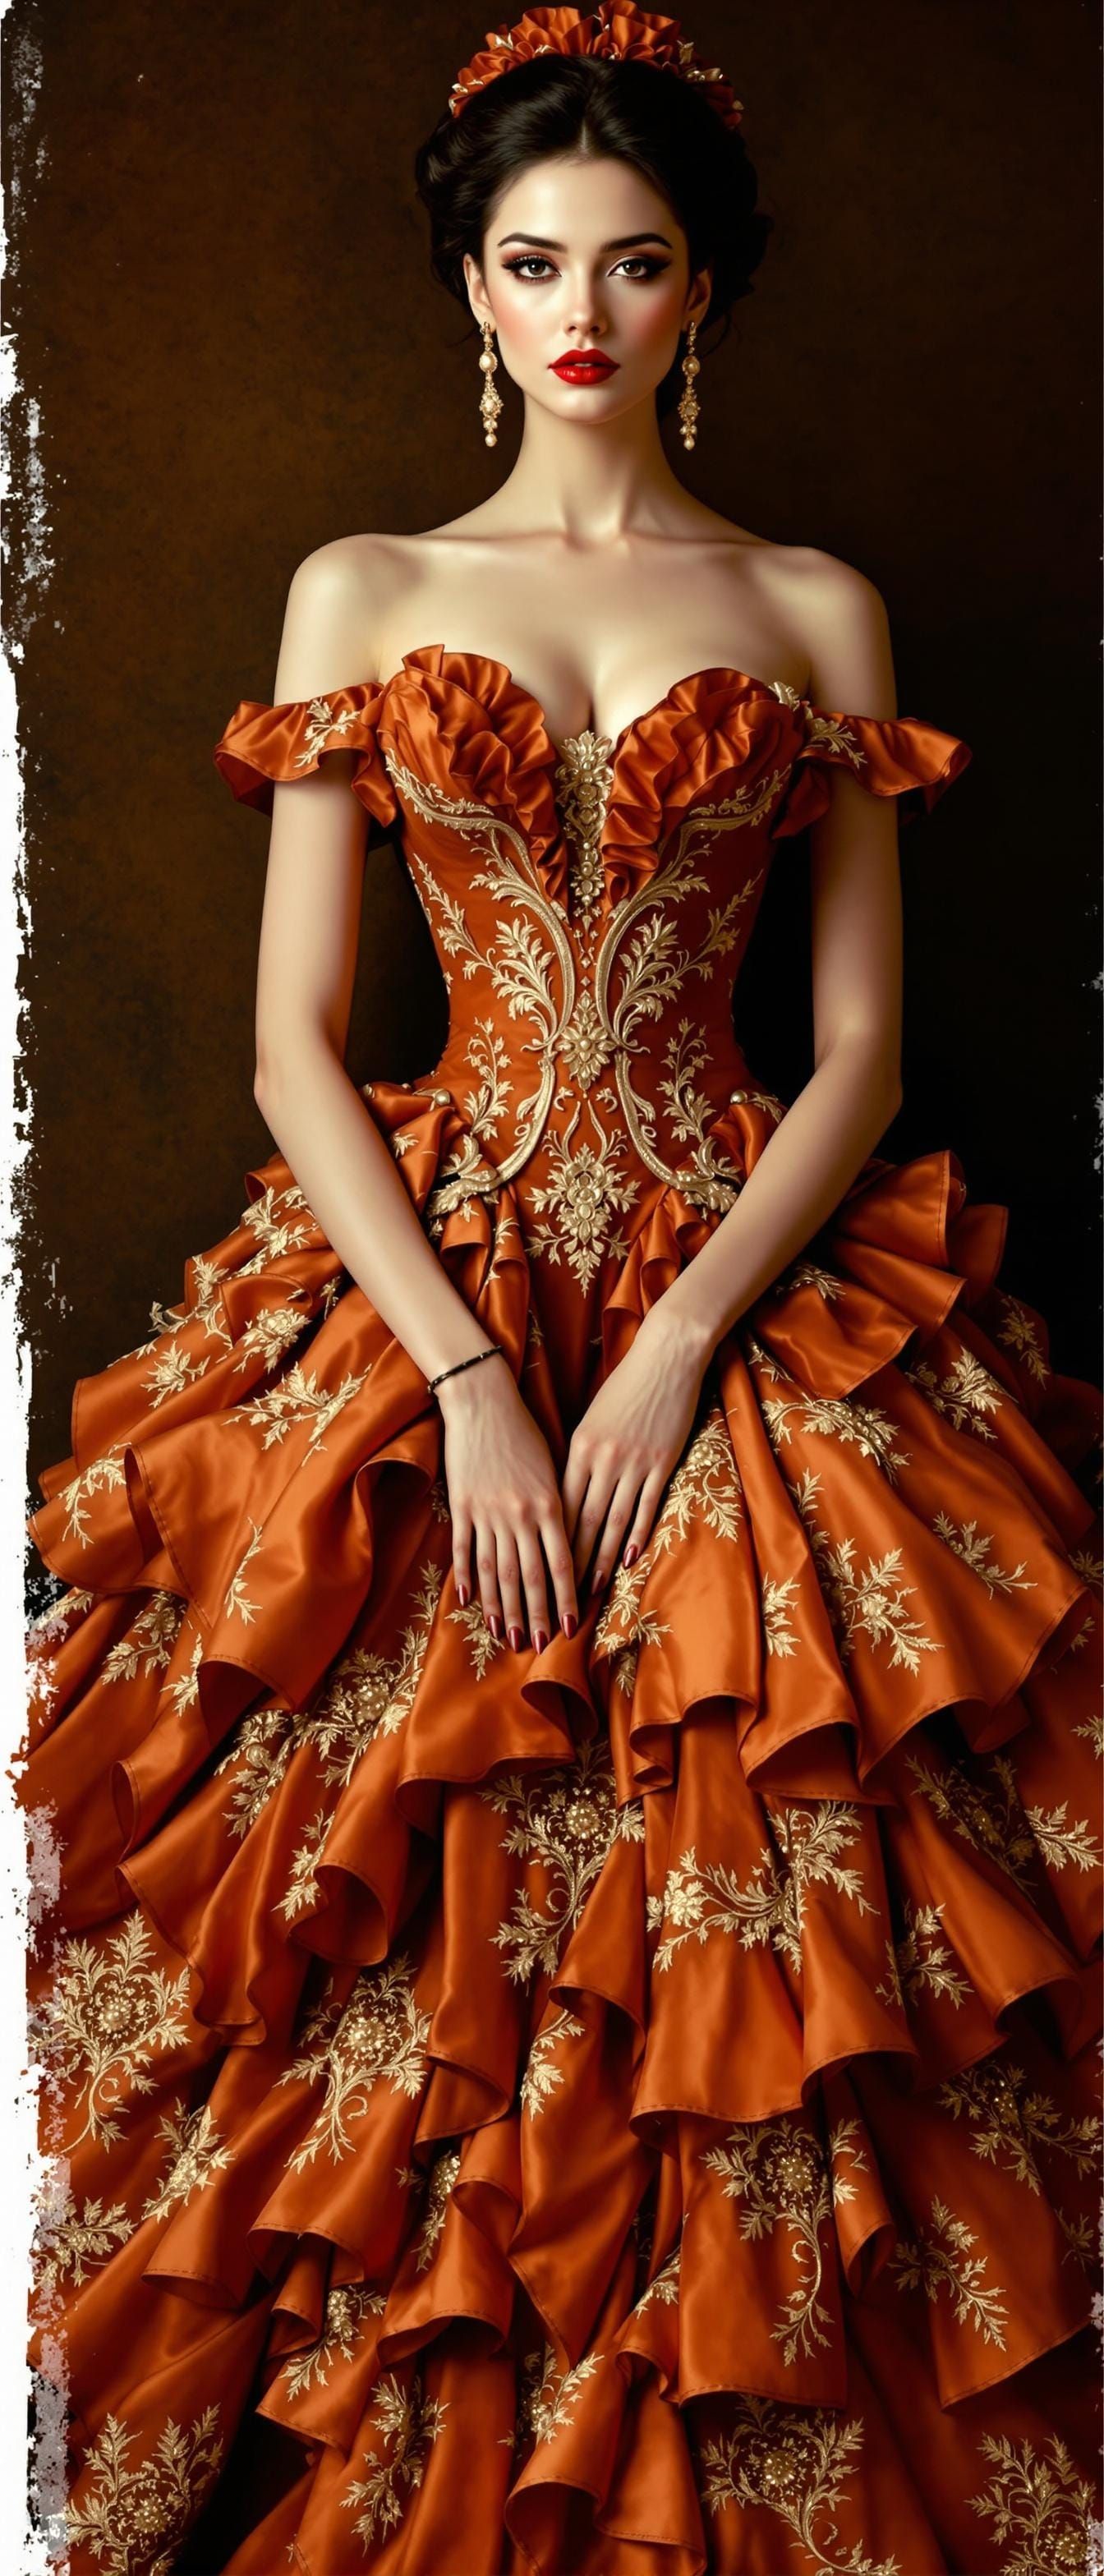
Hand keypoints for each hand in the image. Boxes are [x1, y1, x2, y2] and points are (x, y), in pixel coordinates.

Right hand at [437, 1359, 578, 1649]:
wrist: (484, 1403)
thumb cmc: (525, 1433)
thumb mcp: (553, 1468)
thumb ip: (559, 1508)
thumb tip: (568, 1548)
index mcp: (550, 1503)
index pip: (561, 1563)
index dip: (565, 1598)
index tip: (570, 1627)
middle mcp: (520, 1513)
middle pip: (529, 1576)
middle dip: (535, 1614)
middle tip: (538, 1645)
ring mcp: (488, 1512)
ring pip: (497, 1571)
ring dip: (502, 1607)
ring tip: (506, 1635)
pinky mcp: (462, 1507)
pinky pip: (465, 1550)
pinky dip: (467, 1578)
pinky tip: (469, 1602)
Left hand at [561, 1303, 711, 1597]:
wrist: (667, 1357)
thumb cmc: (626, 1386)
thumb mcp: (593, 1419)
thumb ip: (580, 1455)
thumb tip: (566, 1490)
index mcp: (579, 1447)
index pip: (559, 1504)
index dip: (549, 1540)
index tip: (538, 1568)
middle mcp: (602, 1459)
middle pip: (582, 1521)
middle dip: (570, 1562)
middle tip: (560, 1594)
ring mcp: (634, 1462)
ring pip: (613, 1520)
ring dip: (602, 1558)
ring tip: (592, 1589)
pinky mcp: (662, 1462)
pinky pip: (646, 1506)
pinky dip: (637, 1536)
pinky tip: (630, 1560)